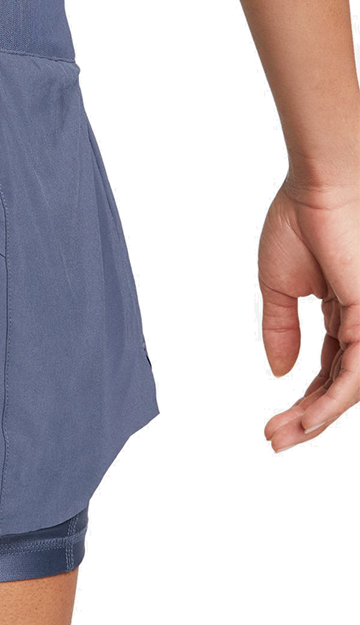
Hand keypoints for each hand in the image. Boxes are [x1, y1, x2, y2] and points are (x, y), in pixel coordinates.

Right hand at [260, 176, 359, 451]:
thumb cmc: (303, 218)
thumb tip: (280, 370)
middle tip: (276, 438)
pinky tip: (306, 421)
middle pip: (341, 384)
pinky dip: (331, 402)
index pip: (328, 367)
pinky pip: (356, 376)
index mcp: (345, 308)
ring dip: (317, 418)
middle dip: (309, 416)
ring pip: (351, 388)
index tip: (272, 421)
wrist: (323, 185)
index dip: (304, 397)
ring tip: (283, 437)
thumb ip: (278, 329)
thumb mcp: (279, 286)